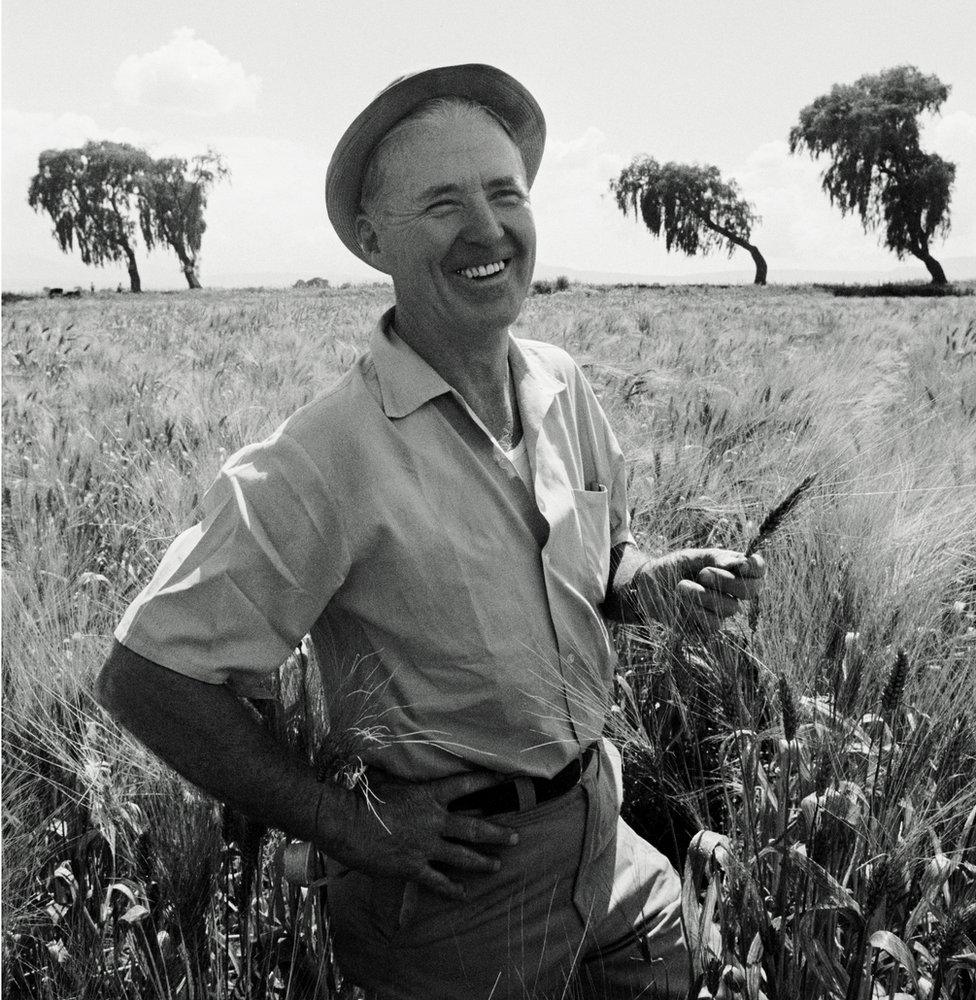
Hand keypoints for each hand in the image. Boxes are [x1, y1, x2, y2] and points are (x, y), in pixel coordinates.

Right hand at [319, 771, 518, 899]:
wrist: (346, 823)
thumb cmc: (363, 796)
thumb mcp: (388, 777)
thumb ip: (402, 773)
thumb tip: (400, 756)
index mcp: (428, 795)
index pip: (465, 785)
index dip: (487, 781)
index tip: (506, 779)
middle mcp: (433, 821)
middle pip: (474, 828)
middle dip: (497, 833)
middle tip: (515, 836)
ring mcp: (425, 846)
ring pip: (462, 856)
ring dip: (482, 861)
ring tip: (498, 865)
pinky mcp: (413, 867)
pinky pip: (438, 881)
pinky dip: (452, 888)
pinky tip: (463, 894)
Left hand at [635, 548, 764, 633]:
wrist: (645, 585)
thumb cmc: (671, 567)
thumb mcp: (691, 556)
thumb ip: (715, 558)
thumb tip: (740, 563)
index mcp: (732, 570)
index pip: (759, 570)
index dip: (757, 568)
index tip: (743, 564)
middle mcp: (731, 590)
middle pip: (751, 590)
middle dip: (728, 582)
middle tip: (703, 573)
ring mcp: (720, 609)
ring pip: (730, 607)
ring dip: (704, 595)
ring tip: (681, 586)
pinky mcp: (706, 626)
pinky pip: (714, 623)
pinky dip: (696, 610)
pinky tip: (682, 600)